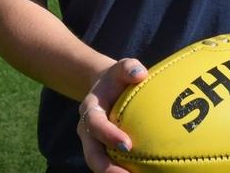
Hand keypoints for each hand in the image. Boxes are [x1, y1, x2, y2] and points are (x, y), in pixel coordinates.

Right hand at [77, 58, 147, 172]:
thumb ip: (129, 67)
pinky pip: (108, 162)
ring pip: (98, 162)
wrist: (106, 86)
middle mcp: (88, 130)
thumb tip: (141, 74)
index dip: (108, 135)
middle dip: (106, 168)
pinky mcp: (102, 148)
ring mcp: (93, 141)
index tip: (127, 145)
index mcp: (91, 109)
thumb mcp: (122, 67)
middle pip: (92, 154)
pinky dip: (119, 170)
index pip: (96, 124)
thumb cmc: (118, 77)